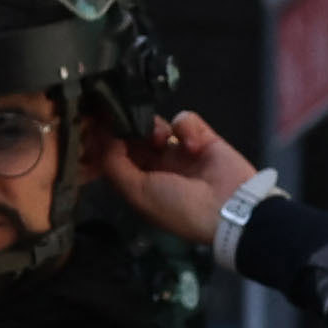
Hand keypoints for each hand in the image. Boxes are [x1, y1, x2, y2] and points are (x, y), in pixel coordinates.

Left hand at [90, 113, 258, 247]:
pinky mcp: (203, 137)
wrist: (229, 207)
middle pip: (135, 138)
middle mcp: (159, 167)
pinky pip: (186, 119)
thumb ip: (115, 166)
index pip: (118, 157)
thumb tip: (105, 140)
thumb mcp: (138, 193)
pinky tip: (192, 145)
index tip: (99, 124)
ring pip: (158, 125)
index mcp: (142, 185)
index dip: (109, 141)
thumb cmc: (178, 207)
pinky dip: (186, 127)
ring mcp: (181, 152)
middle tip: (127, 124)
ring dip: (155, 128)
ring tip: (162, 140)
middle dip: (130, 130)